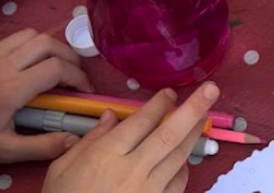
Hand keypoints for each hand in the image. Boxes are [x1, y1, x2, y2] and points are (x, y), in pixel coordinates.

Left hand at [0, 29, 92, 162]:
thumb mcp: (5, 151)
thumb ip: (43, 146)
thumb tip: (75, 139)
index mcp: (11, 89)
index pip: (57, 68)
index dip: (77, 77)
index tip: (82, 90)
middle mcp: (2, 63)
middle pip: (49, 43)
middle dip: (68, 56)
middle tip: (71, 73)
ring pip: (31, 34)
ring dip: (47, 48)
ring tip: (50, 65)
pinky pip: (9, 39)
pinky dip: (23, 48)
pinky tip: (19, 66)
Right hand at [42, 82, 219, 192]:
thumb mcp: (62, 168)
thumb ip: (89, 140)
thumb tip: (109, 116)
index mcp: (107, 155)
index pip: (141, 121)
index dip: (159, 103)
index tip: (170, 92)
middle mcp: (132, 170)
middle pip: (170, 134)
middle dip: (193, 109)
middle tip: (211, 90)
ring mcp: (148, 191)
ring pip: (179, 157)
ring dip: (194, 135)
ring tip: (203, 118)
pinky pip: (178, 183)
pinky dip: (184, 167)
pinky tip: (183, 158)